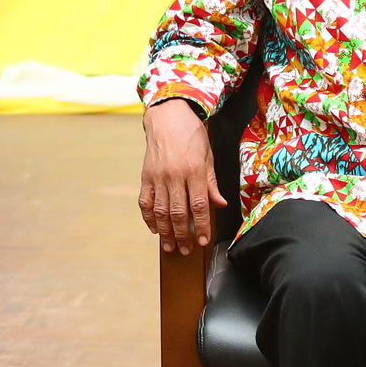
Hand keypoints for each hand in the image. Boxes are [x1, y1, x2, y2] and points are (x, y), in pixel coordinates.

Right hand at [139, 98, 224, 254]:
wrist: (167, 117)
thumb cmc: (191, 136)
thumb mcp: (208, 157)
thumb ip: (212, 183)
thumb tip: (220, 204)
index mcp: (194, 171)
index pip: (199, 206)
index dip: (202, 226)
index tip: (203, 241)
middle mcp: (174, 176)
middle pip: (178, 213)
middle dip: (183, 235)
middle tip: (187, 250)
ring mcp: (158, 177)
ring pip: (161, 211)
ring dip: (165, 232)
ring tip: (170, 246)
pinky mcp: (145, 176)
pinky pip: (145, 202)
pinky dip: (148, 218)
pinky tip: (154, 229)